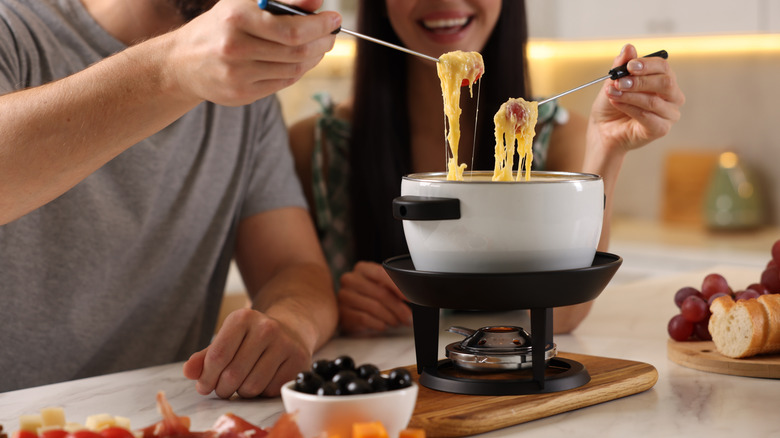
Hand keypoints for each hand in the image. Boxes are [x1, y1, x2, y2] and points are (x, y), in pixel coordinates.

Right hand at [165, 0, 340, 105]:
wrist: (183, 62)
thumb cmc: (221, 26)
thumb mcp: (244, 4)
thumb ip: (282, 0)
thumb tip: (317, 1)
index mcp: (236, 18)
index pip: (291, 28)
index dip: (319, 25)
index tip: (334, 18)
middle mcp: (235, 47)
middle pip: (296, 51)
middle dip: (321, 41)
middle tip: (331, 34)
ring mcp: (238, 74)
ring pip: (293, 69)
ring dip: (313, 57)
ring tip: (318, 47)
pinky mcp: (241, 94)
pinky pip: (283, 83)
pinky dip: (298, 71)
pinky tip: (301, 61)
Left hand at [182, 308, 310, 397]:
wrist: (290, 331)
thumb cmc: (251, 339)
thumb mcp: (227, 340)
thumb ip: (205, 357)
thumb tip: (188, 372)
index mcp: (243, 318)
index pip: (217, 356)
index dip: (206, 378)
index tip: (204, 386)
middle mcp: (266, 327)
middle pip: (233, 374)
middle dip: (222, 389)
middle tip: (222, 388)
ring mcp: (285, 344)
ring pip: (252, 386)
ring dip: (242, 392)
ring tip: (242, 383)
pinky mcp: (298, 360)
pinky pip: (270, 390)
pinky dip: (262, 392)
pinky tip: (263, 380)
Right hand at [338, 261, 412, 335]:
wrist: (351, 307)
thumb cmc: (370, 294)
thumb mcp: (381, 285)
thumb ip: (393, 285)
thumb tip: (412, 294)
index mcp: (362, 268)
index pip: (381, 273)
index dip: (398, 286)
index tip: (411, 297)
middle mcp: (350, 279)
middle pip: (380, 293)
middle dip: (398, 307)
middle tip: (408, 317)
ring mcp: (344, 296)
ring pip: (373, 307)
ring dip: (390, 317)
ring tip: (396, 322)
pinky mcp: (342, 312)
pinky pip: (364, 318)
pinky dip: (378, 323)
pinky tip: (384, 325)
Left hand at [589, 44, 685, 152]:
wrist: (602, 130)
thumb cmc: (611, 106)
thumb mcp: (612, 82)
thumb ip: (621, 66)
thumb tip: (628, 48)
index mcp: (663, 81)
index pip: (664, 68)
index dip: (647, 64)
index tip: (629, 65)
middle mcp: (671, 97)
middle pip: (666, 83)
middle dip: (640, 81)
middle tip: (620, 81)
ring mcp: (668, 114)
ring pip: (654, 101)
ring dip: (630, 96)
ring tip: (613, 93)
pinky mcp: (661, 129)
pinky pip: (648, 117)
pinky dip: (630, 109)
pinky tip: (617, 104)